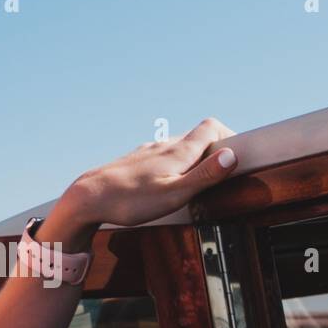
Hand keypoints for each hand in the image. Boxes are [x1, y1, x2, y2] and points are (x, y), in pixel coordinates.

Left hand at [60, 118, 237, 229]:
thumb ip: (204, 175)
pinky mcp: (136, 162)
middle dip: (216, 151)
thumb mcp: (174, 194)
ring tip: (199, 181)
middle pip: (198, 137)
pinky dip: (176, 164)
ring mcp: (148, 152)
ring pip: (179, 146)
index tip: (240, 155)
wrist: (88, 198)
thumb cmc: (130, 200)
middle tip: (222, 175)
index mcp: (178, 152)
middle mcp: (163, 146)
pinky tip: (170, 182)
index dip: (230, 135)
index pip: (211, 127)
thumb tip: (231, 155)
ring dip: (195, 158)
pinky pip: (163, 156)